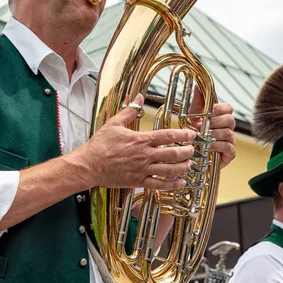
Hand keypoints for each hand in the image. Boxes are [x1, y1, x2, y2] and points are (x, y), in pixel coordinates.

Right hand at [78, 94, 195, 190]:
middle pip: (173, 154)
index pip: (167, 136)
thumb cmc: (100, 145)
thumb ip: (129, 111)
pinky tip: (180, 182)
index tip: (192, 134)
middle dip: (187, 152)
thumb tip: (139, 97)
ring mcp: (142, 170)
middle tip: (193, 150)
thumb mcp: (114, 123)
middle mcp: (144, 156)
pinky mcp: (138, 182)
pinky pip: (159, 185)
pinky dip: (172, 184)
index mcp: (140, 140)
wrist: (89, 165)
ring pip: (169, 170)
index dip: (183, 134)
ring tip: (190, 164)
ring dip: (183, 167)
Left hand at [190, 85, 235, 168]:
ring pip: (228, 133)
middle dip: (214, 122)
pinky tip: (207, 147)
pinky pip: (229, 147)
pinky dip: (217, 146)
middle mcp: (228, 127)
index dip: (221, 108)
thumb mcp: (192, 116)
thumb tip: (197, 86)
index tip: (210, 111)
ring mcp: (230, 140)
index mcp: (221, 116)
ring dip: (213, 134)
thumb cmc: (194, 133)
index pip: (228, 108)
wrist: (192, 153)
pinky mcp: (230, 153)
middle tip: (200, 125)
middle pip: (230, 120)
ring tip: (201, 137)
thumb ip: (197, 102)